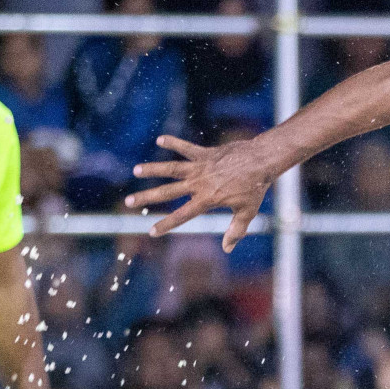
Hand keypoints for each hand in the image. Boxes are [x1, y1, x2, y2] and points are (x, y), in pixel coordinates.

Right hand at [125, 135, 274, 250]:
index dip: (166, 224)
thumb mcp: (247, 212)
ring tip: (136, 170)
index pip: (182, 215)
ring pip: (172, 168)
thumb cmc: (255, 188)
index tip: (151, 232)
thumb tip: (227, 249)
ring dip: (154, 169)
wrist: (261, 161)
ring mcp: (201, 167)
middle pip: (168, 192)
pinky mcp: (205, 153)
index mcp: (207, 200)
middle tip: (128, 201)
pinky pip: (186, 147)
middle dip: (147, 197)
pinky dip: (174, 142)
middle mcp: (199, 184)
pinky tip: (160, 139)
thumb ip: (236, 230)